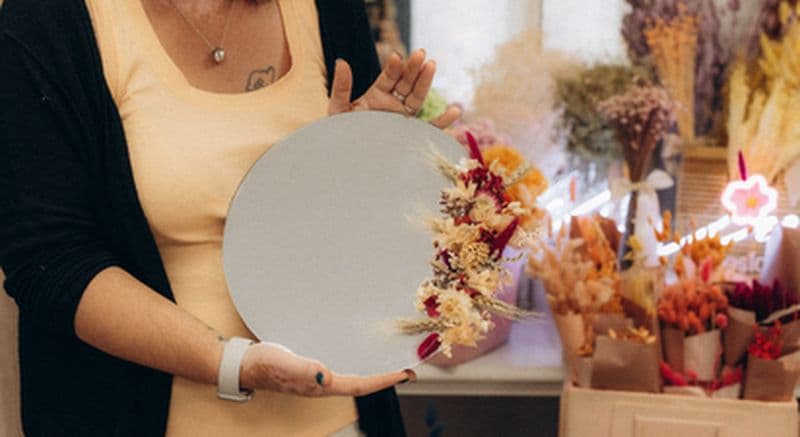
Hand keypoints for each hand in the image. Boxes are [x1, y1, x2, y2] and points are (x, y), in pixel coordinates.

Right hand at [239, 342, 414, 396]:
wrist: (245, 363)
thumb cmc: (263, 365)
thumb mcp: (283, 363)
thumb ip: (303, 369)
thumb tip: (326, 375)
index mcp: (322, 385)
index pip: (361, 385)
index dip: (384, 380)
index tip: (404, 373)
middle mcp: (325, 382)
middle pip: (363, 382)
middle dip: (386, 377)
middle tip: (409, 368)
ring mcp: (320, 375)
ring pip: (355, 374)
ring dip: (375, 368)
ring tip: (392, 360)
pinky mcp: (314, 365)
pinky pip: (344, 363)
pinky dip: (358, 358)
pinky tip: (362, 349)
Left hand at [327, 49, 460, 128]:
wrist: (348, 162)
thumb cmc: (341, 135)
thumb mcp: (339, 110)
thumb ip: (341, 87)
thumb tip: (341, 61)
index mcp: (377, 96)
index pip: (389, 78)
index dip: (393, 67)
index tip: (396, 57)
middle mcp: (393, 104)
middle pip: (406, 83)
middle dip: (414, 68)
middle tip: (421, 53)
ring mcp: (404, 119)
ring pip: (418, 98)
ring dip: (426, 81)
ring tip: (432, 64)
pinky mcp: (411, 136)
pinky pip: (430, 128)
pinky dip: (444, 121)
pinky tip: (455, 110)